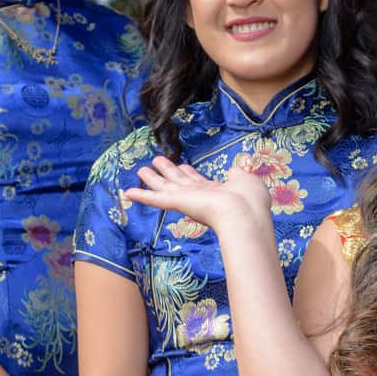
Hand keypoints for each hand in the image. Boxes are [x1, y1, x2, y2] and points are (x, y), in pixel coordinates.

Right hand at [133, 152, 271, 232]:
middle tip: (156, 161)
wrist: (244, 213)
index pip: (198, 181)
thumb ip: (238, 175)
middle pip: (178, 182)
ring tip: (140, 170)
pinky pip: (154, 199)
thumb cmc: (249, 200)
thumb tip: (234, 171)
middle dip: (168, 172)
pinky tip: (127, 193)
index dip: (189, 173)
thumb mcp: (246, 181)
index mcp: (214, 192)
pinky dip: (140, 196)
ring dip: (152, 179)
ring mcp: (186, 200)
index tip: (182, 165)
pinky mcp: (176, 202)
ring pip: (164, 187)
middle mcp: (198, 196)